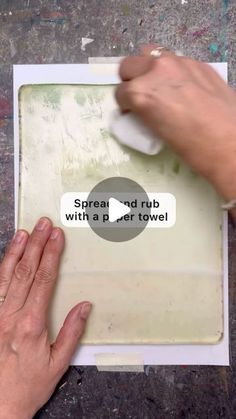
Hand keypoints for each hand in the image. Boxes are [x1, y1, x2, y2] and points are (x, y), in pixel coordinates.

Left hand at [0, 218, 90, 418]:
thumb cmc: (28, 386)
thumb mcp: (57, 364)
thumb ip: (72, 332)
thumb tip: (84, 306)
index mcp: (31, 324)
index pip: (44, 280)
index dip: (51, 255)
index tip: (56, 237)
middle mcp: (11, 316)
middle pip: (26, 271)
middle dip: (36, 244)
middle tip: (43, 224)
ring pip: (6, 276)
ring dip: (16, 251)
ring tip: (24, 232)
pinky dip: (1, 269)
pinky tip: (6, 257)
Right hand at [116, 46, 235, 200]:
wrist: (229, 143)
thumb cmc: (191, 147)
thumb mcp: (157, 131)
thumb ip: (144, 111)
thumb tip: (141, 107)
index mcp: (141, 92)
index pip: (119, 93)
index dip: (124, 104)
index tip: (130, 111)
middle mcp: (156, 71)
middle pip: (128, 65)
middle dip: (131, 81)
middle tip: (141, 95)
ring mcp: (178, 63)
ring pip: (150, 53)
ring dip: (148, 69)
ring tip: (159, 86)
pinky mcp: (198, 63)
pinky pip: (176, 60)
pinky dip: (173, 71)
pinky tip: (183, 88)